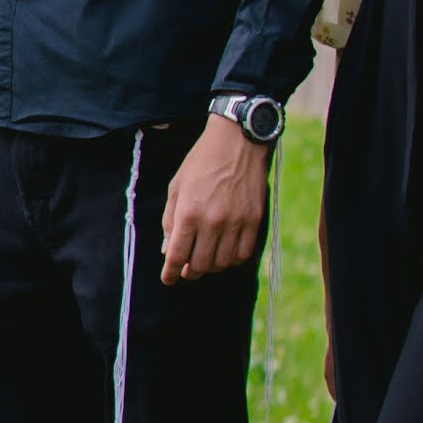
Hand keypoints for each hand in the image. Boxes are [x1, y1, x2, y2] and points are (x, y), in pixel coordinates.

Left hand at [157, 114, 272, 283]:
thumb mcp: (176, 187)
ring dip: (211, 266)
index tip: (168, 280)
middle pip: (200, 265)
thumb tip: (168, 250)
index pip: (177, 255)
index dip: (170, 273)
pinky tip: (225, 252)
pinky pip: (244, 254)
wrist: (237, 142)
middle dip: (190, 272)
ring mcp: (236, 222)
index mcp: (189, 213)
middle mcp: (213, 222)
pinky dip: (232, 259)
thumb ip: (170, 221)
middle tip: (187, 268)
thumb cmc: (201, 163)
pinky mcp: (255, 220)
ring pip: (222, 263)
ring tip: (205, 258)